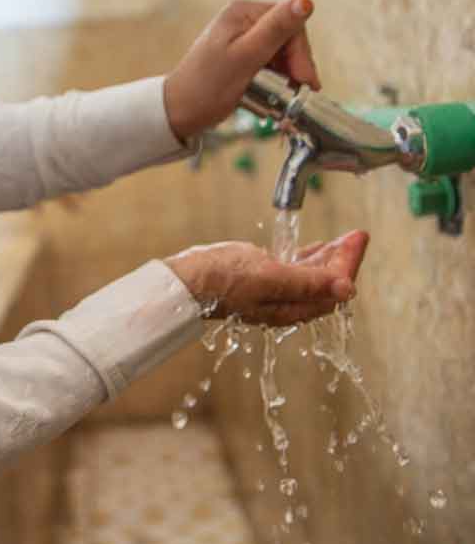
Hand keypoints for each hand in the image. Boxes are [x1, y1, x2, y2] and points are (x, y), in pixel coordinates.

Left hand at [163, 0, 319, 141]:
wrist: (177, 113)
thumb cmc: (207, 87)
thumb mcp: (245, 58)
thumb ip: (275, 30)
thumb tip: (305, 1)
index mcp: (242, 12)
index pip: (289, 22)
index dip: (300, 53)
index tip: (303, 80)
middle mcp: (241, 20)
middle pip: (287, 39)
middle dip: (294, 66)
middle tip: (297, 93)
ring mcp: (240, 39)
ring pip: (280, 54)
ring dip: (286, 76)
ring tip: (285, 99)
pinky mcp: (239, 58)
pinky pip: (268, 65)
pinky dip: (275, 81)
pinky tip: (273, 97)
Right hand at [164, 230, 368, 326]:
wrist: (186, 281)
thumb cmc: (222, 279)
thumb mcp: (269, 277)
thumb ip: (308, 282)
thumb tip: (347, 288)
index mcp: (292, 307)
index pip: (334, 288)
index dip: (349, 263)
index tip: (358, 238)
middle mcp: (286, 304)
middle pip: (327, 283)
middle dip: (343, 259)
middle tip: (356, 235)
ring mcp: (273, 293)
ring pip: (312, 277)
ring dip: (329, 257)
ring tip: (342, 239)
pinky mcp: (260, 282)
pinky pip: (293, 272)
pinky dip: (308, 259)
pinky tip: (313, 249)